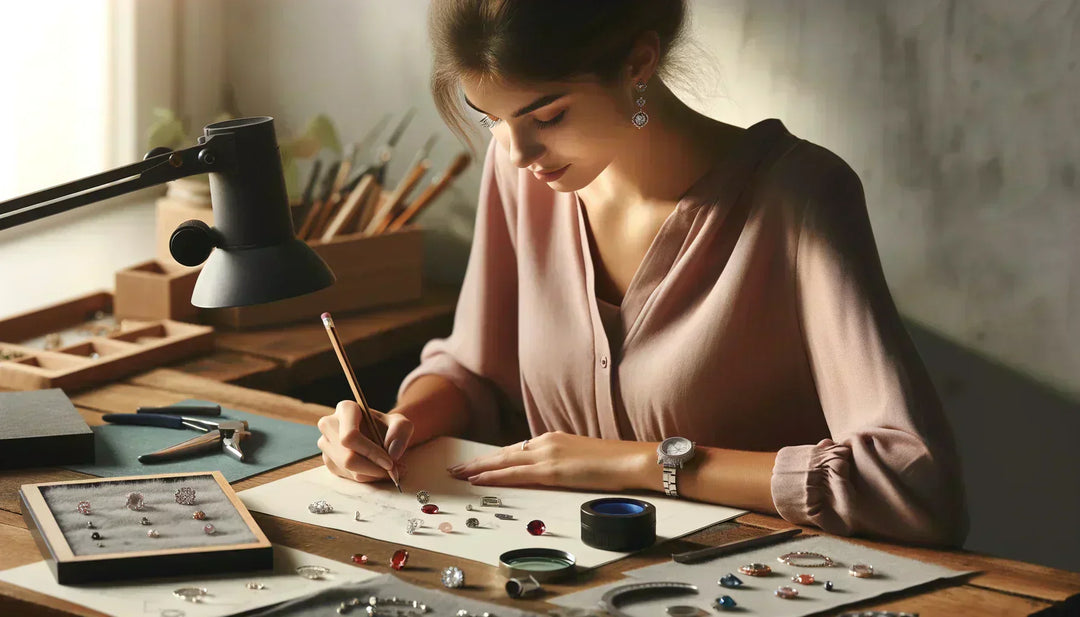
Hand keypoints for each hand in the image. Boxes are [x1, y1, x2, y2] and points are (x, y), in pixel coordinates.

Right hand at [317, 400, 413, 482]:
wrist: (379, 433)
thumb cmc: (388, 427)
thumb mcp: (401, 424)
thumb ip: (401, 433)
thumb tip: (392, 454)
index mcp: (345, 409)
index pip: (350, 436)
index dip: (371, 453)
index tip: (390, 462)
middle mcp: (329, 424)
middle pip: (348, 457)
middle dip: (373, 469)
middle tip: (393, 470)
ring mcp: (326, 443)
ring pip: (348, 469)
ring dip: (373, 474)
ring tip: (390, 470)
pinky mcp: (328, 460)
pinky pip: (347, 476)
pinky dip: (366, 477)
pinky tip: (377, 470)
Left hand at [446, 431, 652, 491]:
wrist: (632, 460)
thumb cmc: (614, 463)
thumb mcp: (582, 459)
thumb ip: (564, 463)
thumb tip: (551, 473)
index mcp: (553, 439)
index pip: (517, 449)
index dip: (495, 457)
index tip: (478, 463)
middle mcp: (546, 442)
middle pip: (504, 453)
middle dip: (478, 461)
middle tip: (455, 468)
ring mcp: (548, 455)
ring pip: (503, 461)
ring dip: (478, 468)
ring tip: (457, 475)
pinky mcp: (552, 470)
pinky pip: (515, 474)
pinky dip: (494, 476)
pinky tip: (478, 480)